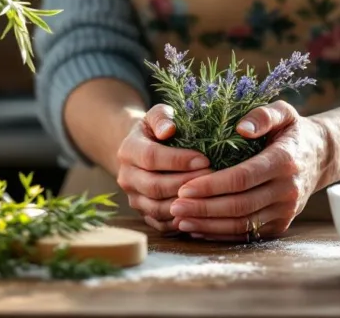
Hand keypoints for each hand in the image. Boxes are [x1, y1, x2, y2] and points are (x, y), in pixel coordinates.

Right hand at [116, 104, 211, 233]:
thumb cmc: (158, 130)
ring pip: (157, 208)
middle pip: (154, 186)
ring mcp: (134, 198)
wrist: (143, 151)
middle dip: (186, 183)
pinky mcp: (143, 214)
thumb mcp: (158, 115)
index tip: (204, 159)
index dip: (178, 160)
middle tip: (213, 178)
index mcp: (128, 150)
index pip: (151, 157)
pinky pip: (161, 224)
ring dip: (185, 203)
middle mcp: (126, 177)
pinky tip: (201, 210)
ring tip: (210, 194)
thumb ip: (162, 117)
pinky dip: (181, 220)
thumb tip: (169, 129)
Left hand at [169, 101, 332, 240]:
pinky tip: (198, 227)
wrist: (322, 156)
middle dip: (203, 208)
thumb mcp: (284, 112)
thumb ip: (263, 115)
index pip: (242, 178)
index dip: (211, 185)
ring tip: (180, 219)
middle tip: (173, 205)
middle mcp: (287, 190)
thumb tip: (241, 128)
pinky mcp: (280, 225)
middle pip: (239, 205)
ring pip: (242, 224)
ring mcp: (285, 211)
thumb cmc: (293, 131)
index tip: (184, 187)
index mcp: (284, 161)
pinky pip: (247, 233)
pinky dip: (220, 233)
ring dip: (208, 224)